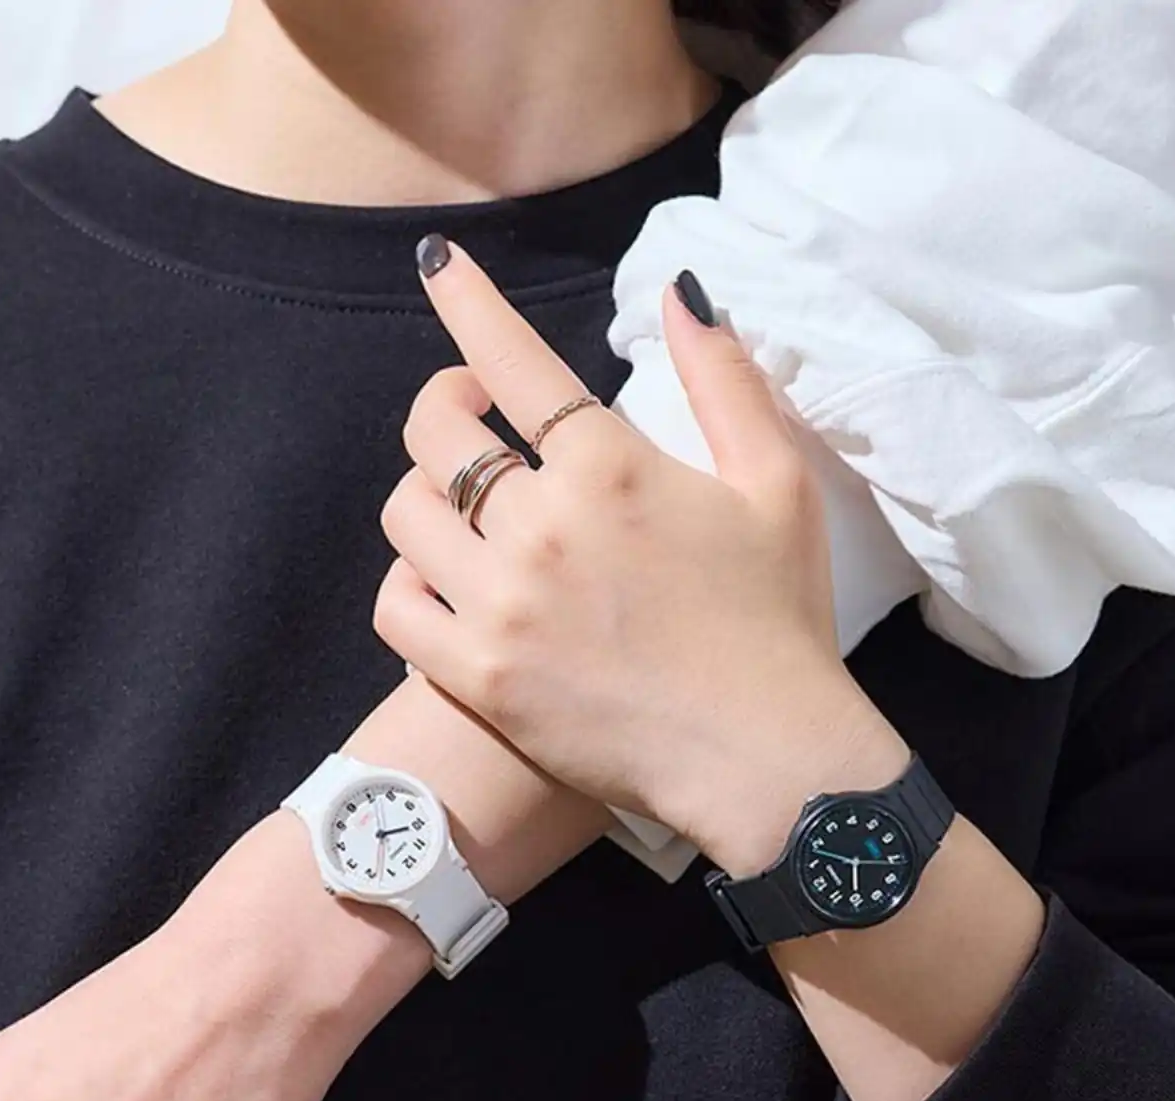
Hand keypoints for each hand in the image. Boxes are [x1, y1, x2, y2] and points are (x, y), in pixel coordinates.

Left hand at [374, 240, 900, 874]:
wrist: (766, 758)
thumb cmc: (779, 620)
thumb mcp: (777, 485)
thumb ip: (725, 380)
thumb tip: (684, 291)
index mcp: (610, 467)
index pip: (512, 359)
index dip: (466, 303)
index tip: (437, 266)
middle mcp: (540, 527)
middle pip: (436, 434)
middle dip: (446, 407)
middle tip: (473, 418)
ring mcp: (501, 606)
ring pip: (406, 516)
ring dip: (426, 497)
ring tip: (462, 507)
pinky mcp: (480, 679)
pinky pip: (395, 607)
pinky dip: (406, 583)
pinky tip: (441, 581)